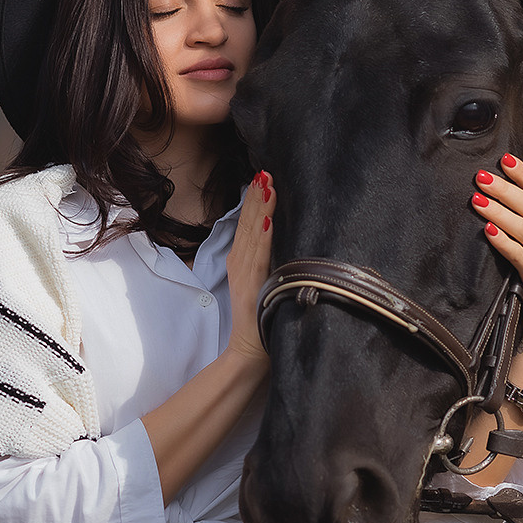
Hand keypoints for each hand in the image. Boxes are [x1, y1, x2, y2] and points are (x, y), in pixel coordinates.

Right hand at [226, 171, 275, 364]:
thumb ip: (267, 267)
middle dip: (258, 197)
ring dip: (261, 208)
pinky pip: (260, 256)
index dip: (256, 202)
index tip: (264, 179)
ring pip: (254, 234)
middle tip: (266, 171)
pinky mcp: (253, 285)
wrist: (249, 351)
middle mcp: (241, 264)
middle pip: (250, 225)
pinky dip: (264, 236)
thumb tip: (281, 246)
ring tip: (266, 184)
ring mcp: (246, 273)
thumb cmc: (261, 321)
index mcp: (244, 263)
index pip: (250, 227)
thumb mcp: (265, 286)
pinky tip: (269, 220)